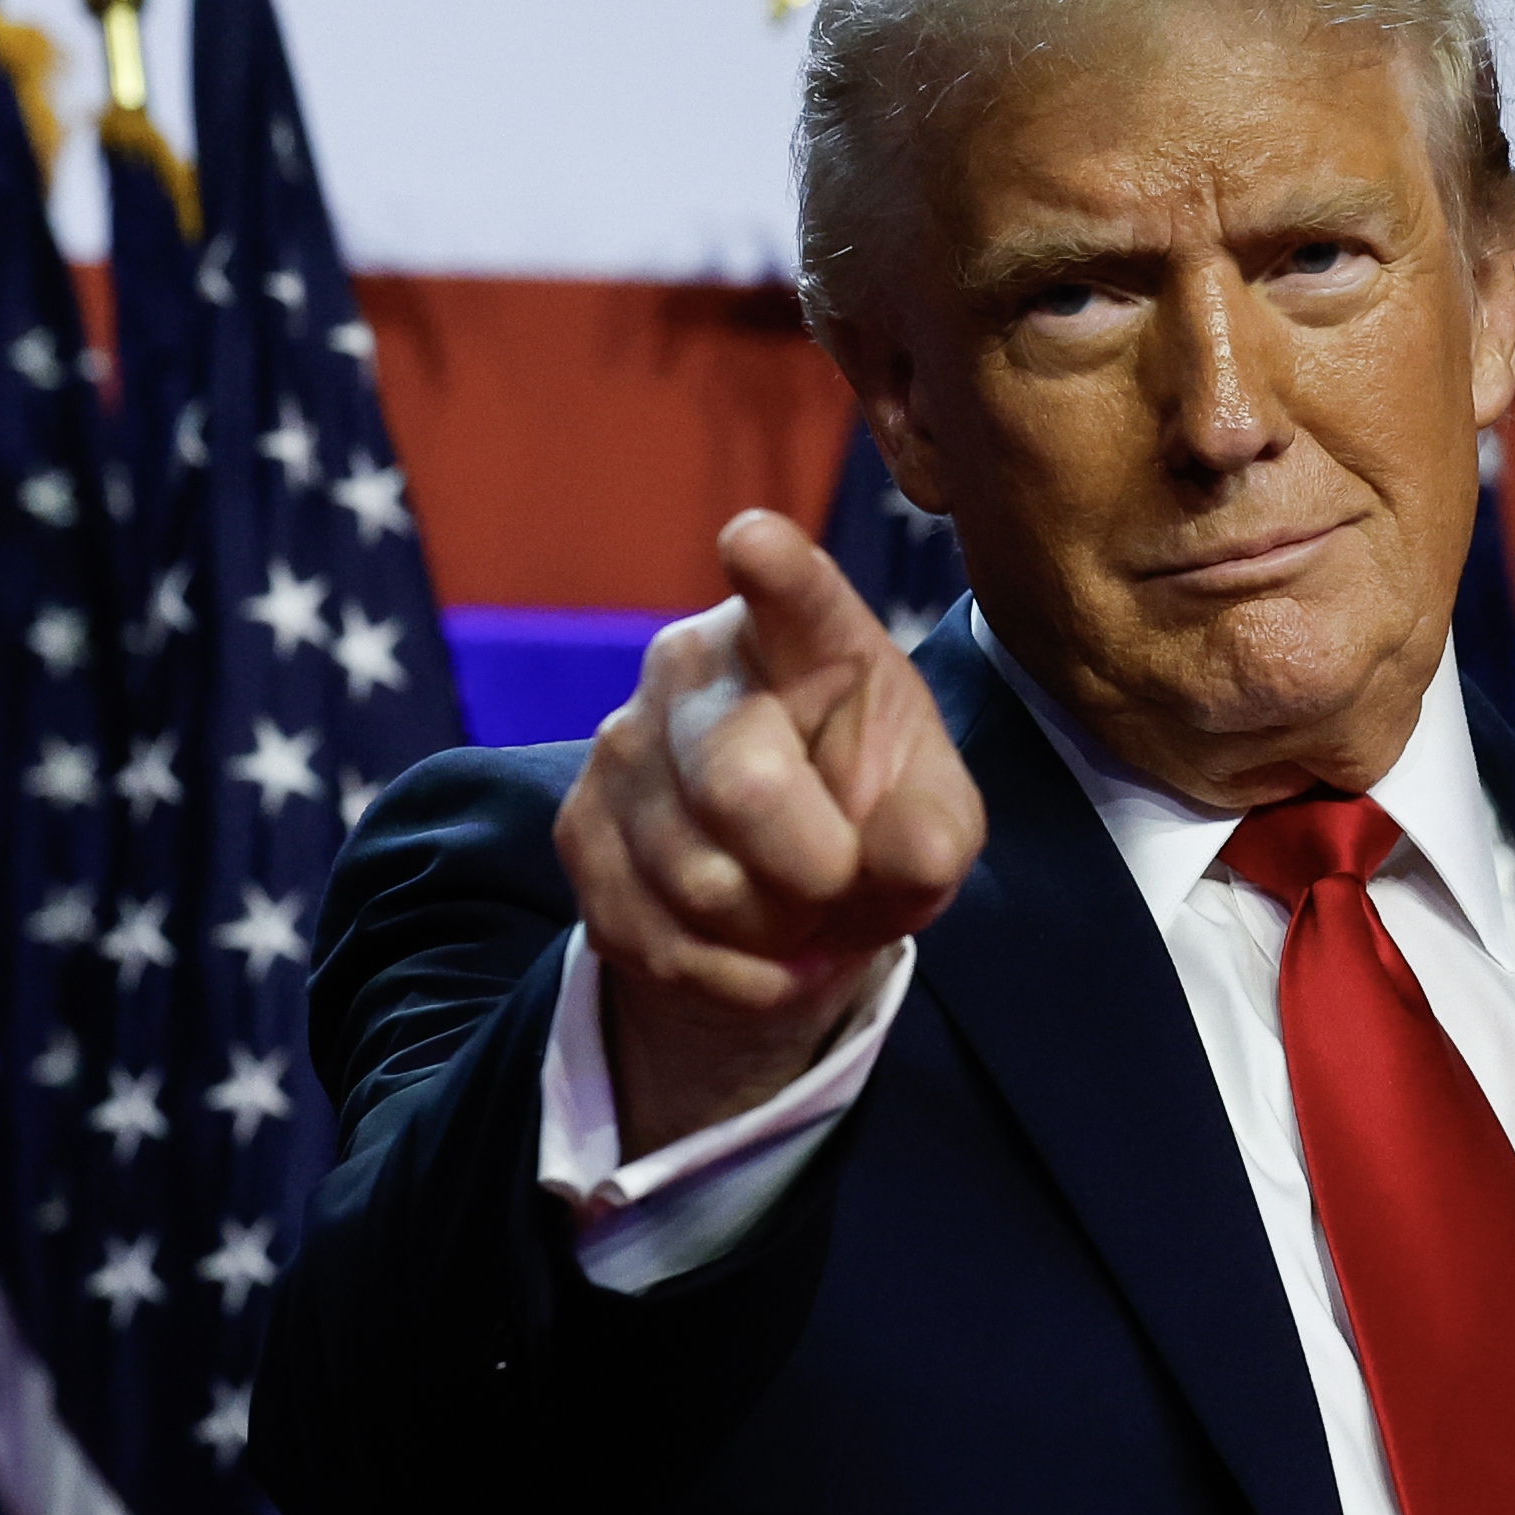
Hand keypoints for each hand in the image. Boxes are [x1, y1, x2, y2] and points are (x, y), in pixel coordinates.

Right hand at [556, 508, 987, 1158]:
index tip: (753, 541)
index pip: (791, 596)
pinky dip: (729, 973)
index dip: (775, 571)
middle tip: (836, 878)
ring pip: (700, 885)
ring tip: (793, 905)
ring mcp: (621, 744)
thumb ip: (935, 834)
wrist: (782, 892)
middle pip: (742, 787)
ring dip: (772, 931)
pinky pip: (661, 941)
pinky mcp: (579, 829)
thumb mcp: (932, 822)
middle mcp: (693, 665)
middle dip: (814, 871)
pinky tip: (749, 944)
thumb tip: (910, 857)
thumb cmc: (870, 820)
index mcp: (803, 635)